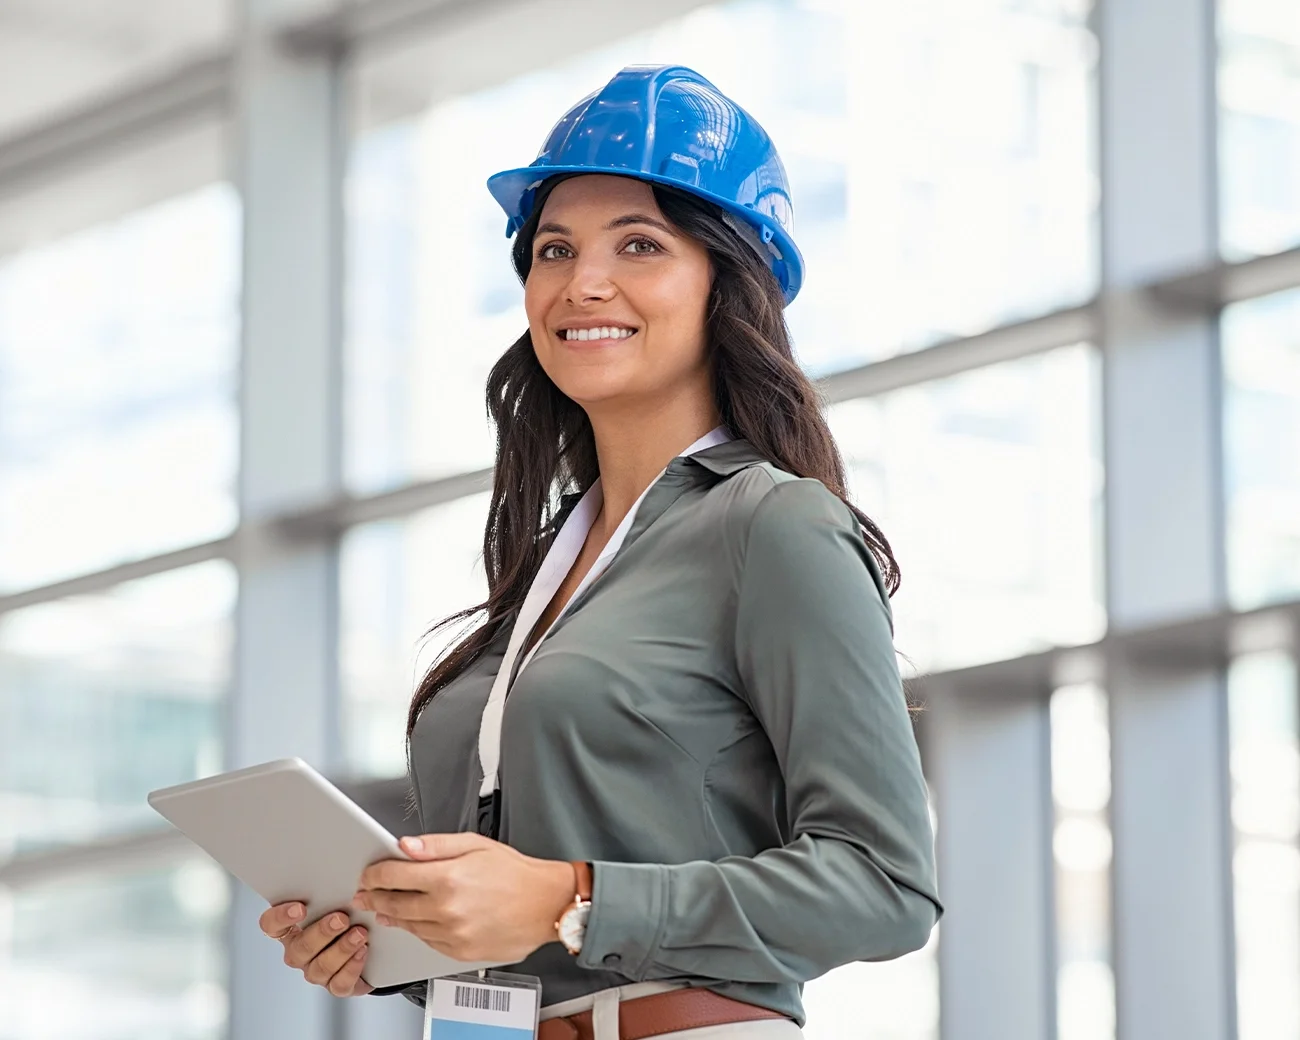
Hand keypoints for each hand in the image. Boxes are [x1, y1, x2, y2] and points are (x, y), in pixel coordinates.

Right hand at [259, 901, 371, 996]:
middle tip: (342, 918)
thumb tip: (341, 874)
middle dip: (322, 933)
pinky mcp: (336, 985)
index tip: (301, 907)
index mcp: (291, 929)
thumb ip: (330, 891)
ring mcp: (315, 971)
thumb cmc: (347, 914)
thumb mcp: (337, 900)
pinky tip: (363, 952)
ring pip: (320, 966)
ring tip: (360, 933)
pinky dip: (352, 967)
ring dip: (342, 948)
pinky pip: (339, 984)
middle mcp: (298, 952)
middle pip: (300, 948)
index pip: (270, 925)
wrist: (371, 945)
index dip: (280, 917)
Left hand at [353, 833, 576, 962]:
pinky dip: (417, 930)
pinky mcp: (460, 952)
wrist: (546, 904)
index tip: (369, 874)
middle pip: (394, 904)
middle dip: (376, 897)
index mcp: (448, 878)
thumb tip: (405, 845)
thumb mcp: (475, 844)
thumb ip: (436, 845)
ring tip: (386, 909)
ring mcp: (452, 934)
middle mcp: (447, 909)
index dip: (375, 874)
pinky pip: (427, 941)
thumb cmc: (516, 873)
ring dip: (392, 916)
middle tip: (366, 894)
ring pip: (408, 925)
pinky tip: (415, 921)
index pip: (395, 876)